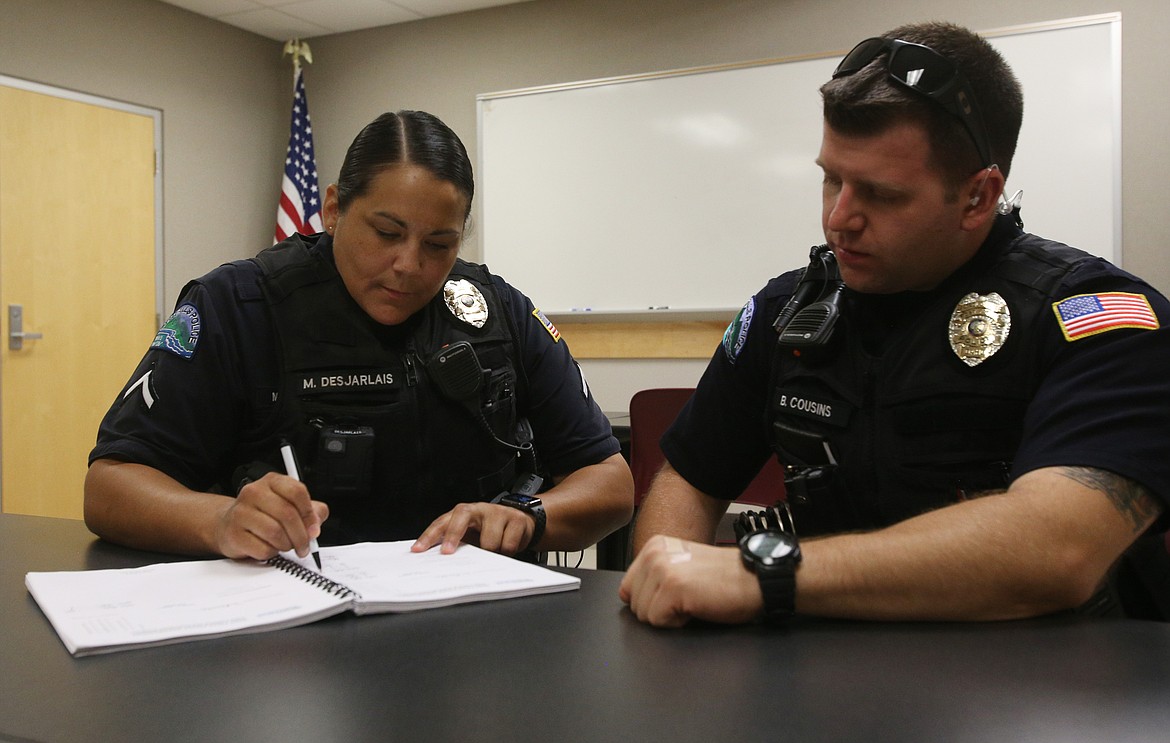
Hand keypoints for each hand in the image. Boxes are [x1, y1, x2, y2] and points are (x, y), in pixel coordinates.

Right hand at [213, 472, 327, 560]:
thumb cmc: (263, 514)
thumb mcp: (290, 506)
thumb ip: (311, 512)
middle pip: (287, 514)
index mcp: (272, 481)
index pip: (297, 492)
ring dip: (286, 545)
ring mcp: (241, 512)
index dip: (309, 513)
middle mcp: (254, 492)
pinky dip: (271, 553)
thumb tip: (315, 526)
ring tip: (286, 545)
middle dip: (301, 535)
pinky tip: (269, 548)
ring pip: (275, 533)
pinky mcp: (234, 533)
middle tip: (304, 545)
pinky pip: (262, 548)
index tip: (313, 528)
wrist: (229, 524)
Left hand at [412, 502, 534, 555]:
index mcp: (464, 513)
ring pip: (489, 540)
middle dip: (452, 535)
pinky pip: (508, 544)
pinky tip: (507, 549)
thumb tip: (436, 560)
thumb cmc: (490, 531)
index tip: (418, 550)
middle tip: (447, 553)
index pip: (442, 521)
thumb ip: (457, 542)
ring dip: (490, 552)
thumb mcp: (472, 534)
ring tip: (494, 553)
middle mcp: (479, 509)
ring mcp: (498, 512)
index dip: (429, 535)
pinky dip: (507, 552)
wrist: (522, 522)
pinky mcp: (516, 519)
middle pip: (461, 516)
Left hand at [619, 535, 763, 627]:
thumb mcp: (681, 568)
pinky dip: (677, 623)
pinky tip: (696, 607)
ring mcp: (662, 568)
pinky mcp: (672, 587)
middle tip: (689, 598)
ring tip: (693, 601)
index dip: (652, 602)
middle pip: (634, 604)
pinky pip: (657, 621)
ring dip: (669, 617)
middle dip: (659, 610)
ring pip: (644, 615)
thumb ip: (653, 576)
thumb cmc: (725, 579)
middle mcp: (654, 553)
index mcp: (654, 546)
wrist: (756, 579)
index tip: (677, 595)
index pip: (628, 588)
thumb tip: (629, 598)